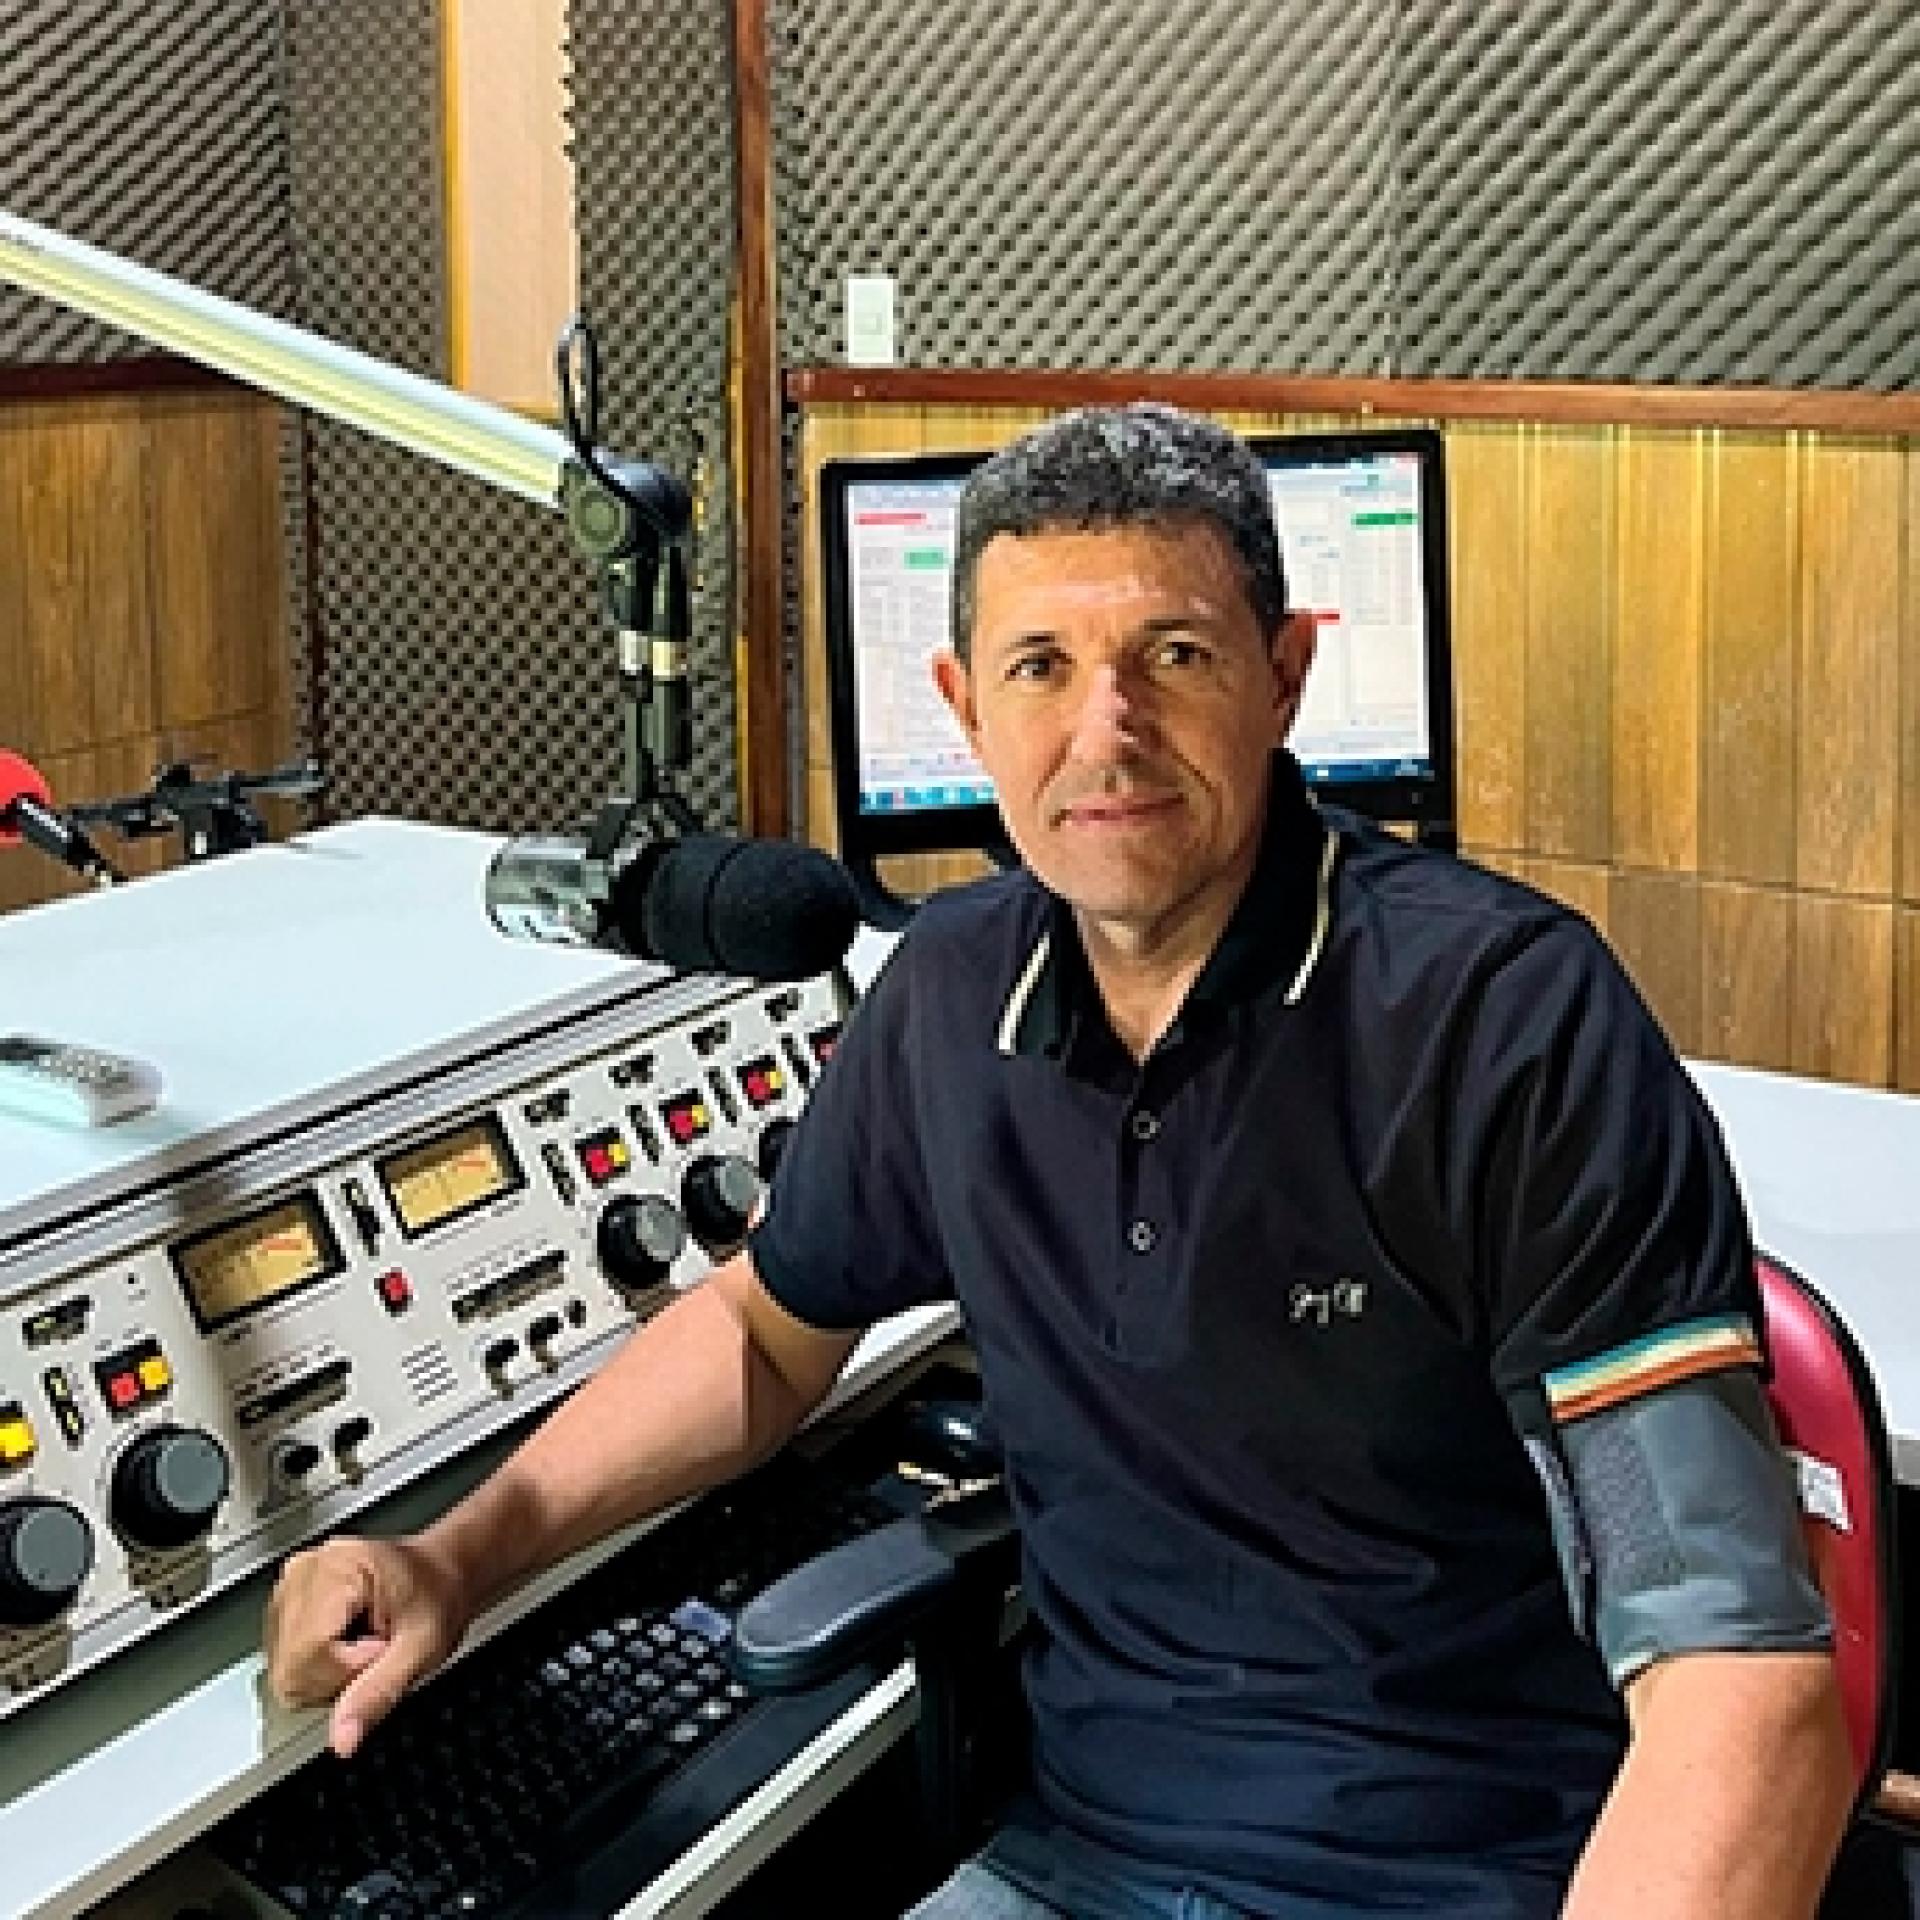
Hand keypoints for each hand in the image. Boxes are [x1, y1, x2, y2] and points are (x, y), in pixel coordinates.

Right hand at [264, 1533, 468, 1757]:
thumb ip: (380, 1693)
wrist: (439, 1573)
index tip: (381, 1656)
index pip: (305, 1655)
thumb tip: (342, 1742)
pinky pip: (284, 1661)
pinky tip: (345, 1648)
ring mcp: (290, 1586)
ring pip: (283, 1670)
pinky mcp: (285, 1602)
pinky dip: (316, 1669)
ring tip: (364, 1650)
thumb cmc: (437, 1597)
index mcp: (339, 1568)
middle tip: (377, 1656)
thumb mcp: (424, 1647)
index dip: (344, 1673)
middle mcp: (303, 1572)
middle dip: (335, 1679)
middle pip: (289, 1667)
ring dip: (324, 1677)